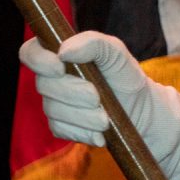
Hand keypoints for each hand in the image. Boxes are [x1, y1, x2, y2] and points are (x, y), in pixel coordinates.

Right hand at [19, 31, 179, 179]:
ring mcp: (58, 104)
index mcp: (64, 56)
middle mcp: (56, 80)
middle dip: (73, 93)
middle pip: (43, 85)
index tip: (60, 66)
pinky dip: (83, 133)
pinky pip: (61, 130)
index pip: (31, 52)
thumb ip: (95, 44)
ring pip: (53, 110)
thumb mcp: (120, 57)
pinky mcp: (65, 127)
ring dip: (82, 116)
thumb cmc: (130, 82)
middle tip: (98, 98)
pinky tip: (102, 135)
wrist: (148, 118)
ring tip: (106, 119)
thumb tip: (64, 50)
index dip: (38, 59)